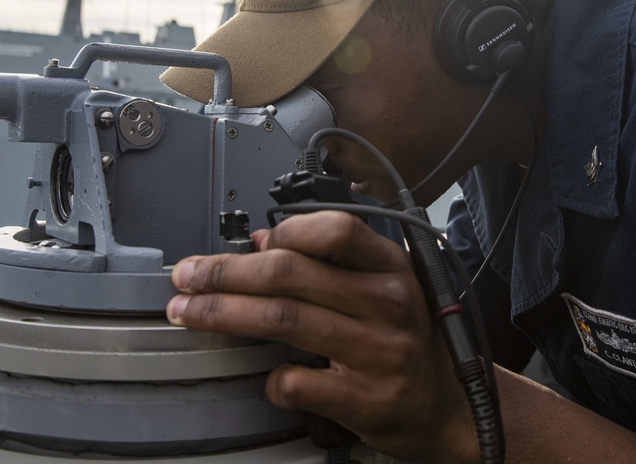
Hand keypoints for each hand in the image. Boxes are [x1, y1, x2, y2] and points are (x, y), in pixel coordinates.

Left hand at [166, 211, 475, 461]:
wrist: (449, 406)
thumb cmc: (407, 340)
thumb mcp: (382, 287)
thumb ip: (328, 263)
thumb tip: (260, 242)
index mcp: (389, 267)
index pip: (332, 230)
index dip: (280, 232)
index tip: (245, 244)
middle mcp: (386, 303)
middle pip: (288, 274)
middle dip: (225, 273)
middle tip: (187, 277)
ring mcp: (378, 351)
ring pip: (281, 320)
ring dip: (223, 314)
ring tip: (189, 312)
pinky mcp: (366, 398)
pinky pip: (297, 382)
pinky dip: (270, 379)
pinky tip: (264, 378)